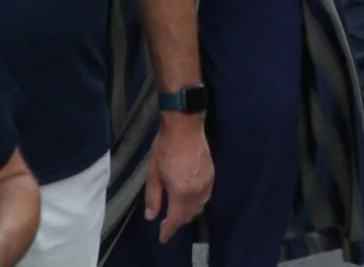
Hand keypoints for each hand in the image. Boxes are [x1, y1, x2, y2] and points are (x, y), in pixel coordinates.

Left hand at [145, 112, 212, 241]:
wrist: (185, 126)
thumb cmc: (165, 148)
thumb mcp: (153, 173)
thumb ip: (153, 197)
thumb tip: (151, 217)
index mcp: (181, 192)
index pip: (175, 219)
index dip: (168, 231)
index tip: (162, 237)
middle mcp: (197, 192)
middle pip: (189, 215)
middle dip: (177, 222)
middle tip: (166, 225)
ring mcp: (206, 183)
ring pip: (199, 207)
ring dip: (188, 214)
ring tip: (177, 214)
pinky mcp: (211, 175)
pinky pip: (205, 197)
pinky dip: (197, 203)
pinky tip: (190, 201)